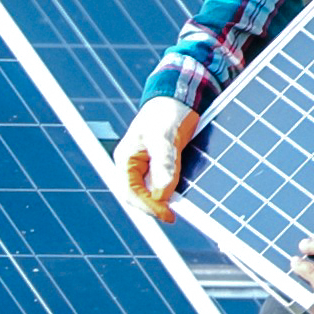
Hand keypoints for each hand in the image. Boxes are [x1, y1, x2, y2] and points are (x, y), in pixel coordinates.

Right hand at [115, 95, 190, 217]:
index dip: (148, 206)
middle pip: (141, 197)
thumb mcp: (163, 136)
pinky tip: (187, 195)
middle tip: (174, 216)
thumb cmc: (165, 111)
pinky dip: (175, 192)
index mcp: (126, 159)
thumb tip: (161, 194)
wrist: (179, 97)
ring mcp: (149, 168)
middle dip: (156, 207)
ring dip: (166, 202)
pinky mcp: (164, 167)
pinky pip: (167, 185)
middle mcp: (134, 167)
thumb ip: (162, 164)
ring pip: (155, 193)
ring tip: (182, 207)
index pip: (130, 192)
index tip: (167, 215)